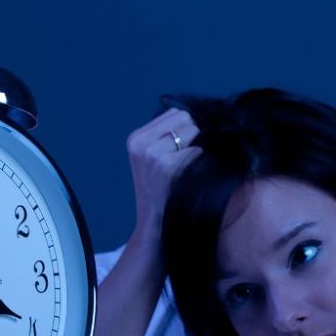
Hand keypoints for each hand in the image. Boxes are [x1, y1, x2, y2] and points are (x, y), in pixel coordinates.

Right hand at [125, 108, 201, 235]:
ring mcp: (153, 154)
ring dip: (196, 146)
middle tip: (185, 158)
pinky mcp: (168, 167)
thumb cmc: (158, 189)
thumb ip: (165, 135)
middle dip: (191, 134)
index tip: (182, 147)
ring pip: (192, 131)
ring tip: (186, 166)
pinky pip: (197, 150)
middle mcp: (141, 143)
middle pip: (184, 118)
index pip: (174, 113)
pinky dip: (199, 161)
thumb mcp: (150, 157)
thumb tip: (195, 116)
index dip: (185, 127)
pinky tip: (189, 175)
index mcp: (136, 138)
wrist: (154, 222)